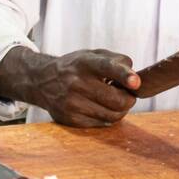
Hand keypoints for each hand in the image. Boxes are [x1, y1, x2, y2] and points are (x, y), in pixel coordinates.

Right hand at [0, 47, 140, 126]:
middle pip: (117, 100)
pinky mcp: (70, 119)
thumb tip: (135, 78)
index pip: (107, 67)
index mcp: (85, 63)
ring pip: (112, 115)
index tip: (136, 82)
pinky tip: (100, 107)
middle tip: (126, 93)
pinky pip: (102, 123)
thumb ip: (116, 60)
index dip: (124, 75)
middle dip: (128, 98)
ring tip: (113, 100)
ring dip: (120, 109)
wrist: (42, 81)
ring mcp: (72, 103)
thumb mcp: (92, 55)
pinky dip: (107, 117)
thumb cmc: (75, 67)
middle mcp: (77, 83)